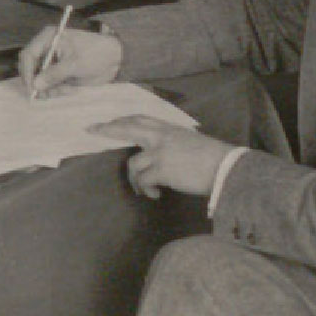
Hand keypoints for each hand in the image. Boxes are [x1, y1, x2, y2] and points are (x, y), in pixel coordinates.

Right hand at [17, 24, 120, 97]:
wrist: (114, 59)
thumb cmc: (94, 53)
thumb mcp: (74, 63)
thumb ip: (54, 74)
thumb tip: (35, 85)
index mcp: (48, 38)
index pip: (28, 55)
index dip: (27, 72)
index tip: (32, 89)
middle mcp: (46, 49)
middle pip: (30, 69)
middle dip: (38, 83)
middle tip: (46, 95)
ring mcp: (52, 62)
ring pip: (39, 80)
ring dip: (49, 89)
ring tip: (67, 90)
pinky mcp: (58, 74)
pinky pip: (50, 85)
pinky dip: (56, 91)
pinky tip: (70, 89)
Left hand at [98, 117, 230, 198]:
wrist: (223, 167)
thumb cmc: (210, 157)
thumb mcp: (188, 141)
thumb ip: (171, 142)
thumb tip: (158, 153)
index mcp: (168, 128)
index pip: (139, 119)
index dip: (121, 120)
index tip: (107, 121)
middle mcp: (161, 137)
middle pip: (128, 128)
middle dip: (107, 130)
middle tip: (92, 131)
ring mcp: (159, 152)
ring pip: (133, 165)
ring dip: (135, 180)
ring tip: (145, 189)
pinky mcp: (161, 170)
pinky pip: (144, 181)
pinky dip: (147, 190)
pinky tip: (156, 195)